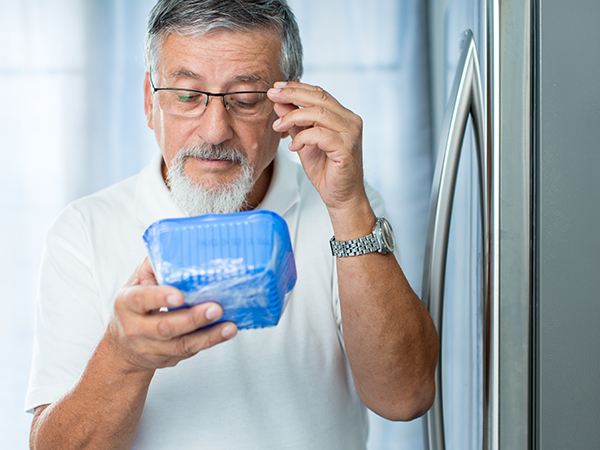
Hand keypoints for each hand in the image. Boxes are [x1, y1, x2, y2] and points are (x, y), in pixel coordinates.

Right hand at [107, 257, 237, 371]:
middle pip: (165, 327)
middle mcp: (137, 328)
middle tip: (215, 308)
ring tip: (228, 326)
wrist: (123, 346)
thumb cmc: (135, 305)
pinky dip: (210, 341)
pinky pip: (190, 351)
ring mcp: (152, 347)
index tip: (179, 295)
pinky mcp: (168, 358)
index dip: (160, 298)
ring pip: (181, 344)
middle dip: (192, 319)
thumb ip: (155, 264)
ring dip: (208, 335)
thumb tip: (179, 244)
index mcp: (128, 303)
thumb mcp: (137, 281)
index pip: (141, 300)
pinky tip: (226, 332)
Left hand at [268, 81, 366, 212]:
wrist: (341, 197)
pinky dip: (302, 138)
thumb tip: (280, 104)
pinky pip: (319, 134)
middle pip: (319, 97)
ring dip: (293, 117)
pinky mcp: (346, 148)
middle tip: (272, 95)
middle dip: (292, 94)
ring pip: (318, 113)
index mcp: (343, 116)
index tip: (276, 88)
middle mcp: (350, 121)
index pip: (319, 93)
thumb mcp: (305, 143)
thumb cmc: (327, 171)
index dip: (296, 88)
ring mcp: (350, 133)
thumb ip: (295, 124)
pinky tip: (293, 147)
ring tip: (278, 126)